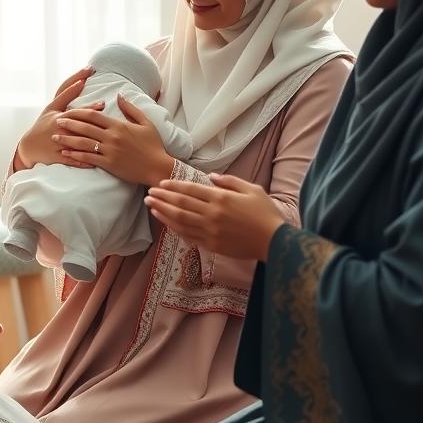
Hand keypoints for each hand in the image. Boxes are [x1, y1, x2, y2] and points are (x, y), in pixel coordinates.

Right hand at [15, 67, 102, 168]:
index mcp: (56, 113)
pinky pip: (73, 158)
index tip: (88, 71)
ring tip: (103, 131)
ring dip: (89, 134)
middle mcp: (56, 125)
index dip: (77, 82)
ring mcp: (57, 140)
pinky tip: (97, 158)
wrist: (29, 147)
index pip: (67, 94)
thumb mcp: (52, 108)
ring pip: (75, 138)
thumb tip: (82, 81)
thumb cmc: (43, 125)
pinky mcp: (58, 156)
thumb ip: (67, 95)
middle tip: (102, 103)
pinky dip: (84, 159)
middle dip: (88, 109)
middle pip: (74, 116)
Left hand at [54, 95, 174, 185]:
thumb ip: (131, 108)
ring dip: (67, 140)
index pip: (94, 115)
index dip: (79, 112)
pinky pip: (89, 159)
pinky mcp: (109, 164)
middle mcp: (112, 137)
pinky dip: (75, 156)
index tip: (68, 111)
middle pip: (85, 128)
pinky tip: (66, 154)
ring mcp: (110, 151)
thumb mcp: (145, 122)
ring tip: (55, 137)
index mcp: (119, 125)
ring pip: (84, 143)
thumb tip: (119, 95)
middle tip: (56, 121)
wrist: (158, 167)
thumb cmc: (153, 145)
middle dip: (69, 124)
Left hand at [144, 173, 284, 261]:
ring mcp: (211, 232)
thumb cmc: (265, 213)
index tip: (160, 184)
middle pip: (181, 205)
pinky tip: (166, 223)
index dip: (173, 187)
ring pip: (180, 221)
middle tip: (148, 193)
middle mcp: (212, 215)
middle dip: (162, 198)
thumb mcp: (252, 189)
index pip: (190, 191)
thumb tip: (211, 177)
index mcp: (221, 199)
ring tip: (151, 206)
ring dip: (163, 213)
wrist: (274, 241)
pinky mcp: (212, 245)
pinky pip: (188, 236)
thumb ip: (230, 181)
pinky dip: (175, 229)